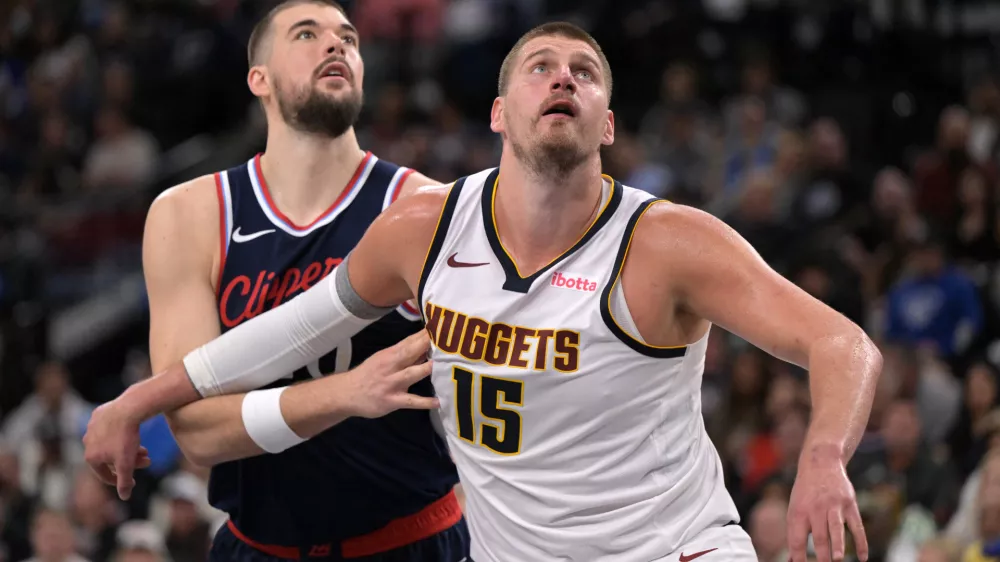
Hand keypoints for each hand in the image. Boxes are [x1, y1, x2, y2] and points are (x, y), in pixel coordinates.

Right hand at [83, 400, 151, 499]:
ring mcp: (92, 427)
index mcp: (90, 456)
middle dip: (130, 462)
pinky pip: (112, 429)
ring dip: (128, 449)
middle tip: (146, 461)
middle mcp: (87, 442)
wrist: (128, 408)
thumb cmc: (125, 437)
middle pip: (111, 458)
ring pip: (112, 443)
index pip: (104, 474)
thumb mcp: (126, 463)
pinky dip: (122, 435)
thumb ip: (124, 481)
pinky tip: (134, 434)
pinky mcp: (99, 414)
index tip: (133, 481)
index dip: (120, 480)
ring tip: (145, 450)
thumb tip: (124, 497)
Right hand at [341, 330, 438, 417]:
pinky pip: (411, 401)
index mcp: (390, 353)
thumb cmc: (370, 374)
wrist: (347, 394)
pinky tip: (438, 402)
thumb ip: (405, 354)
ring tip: (445, 365)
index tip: (443, 326)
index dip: (426, 333)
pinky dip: (424, 402)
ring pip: (412, 373)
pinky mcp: (392, 400)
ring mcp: (392, 383)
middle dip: (428, 344)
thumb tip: (427, 346)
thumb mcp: (384, 359)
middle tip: (447, 339)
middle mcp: (391, 366)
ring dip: (427, 368)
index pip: (410, 340)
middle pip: (411, 352)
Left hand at [787, 446, 867, 561]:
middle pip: (819, 536)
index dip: (799, 556)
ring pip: (836, 529)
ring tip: (837, 560)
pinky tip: (863, 557)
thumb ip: (796, 534)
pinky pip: (857, 526)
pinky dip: (861, 542)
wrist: (821, 462)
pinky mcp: (849, 504)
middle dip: (821, 555)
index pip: (797, 538)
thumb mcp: (795, 508)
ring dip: (838, 546)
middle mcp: (815, 509)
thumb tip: (793, 560)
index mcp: (799, 512)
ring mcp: (834, 506)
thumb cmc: (806, 492)